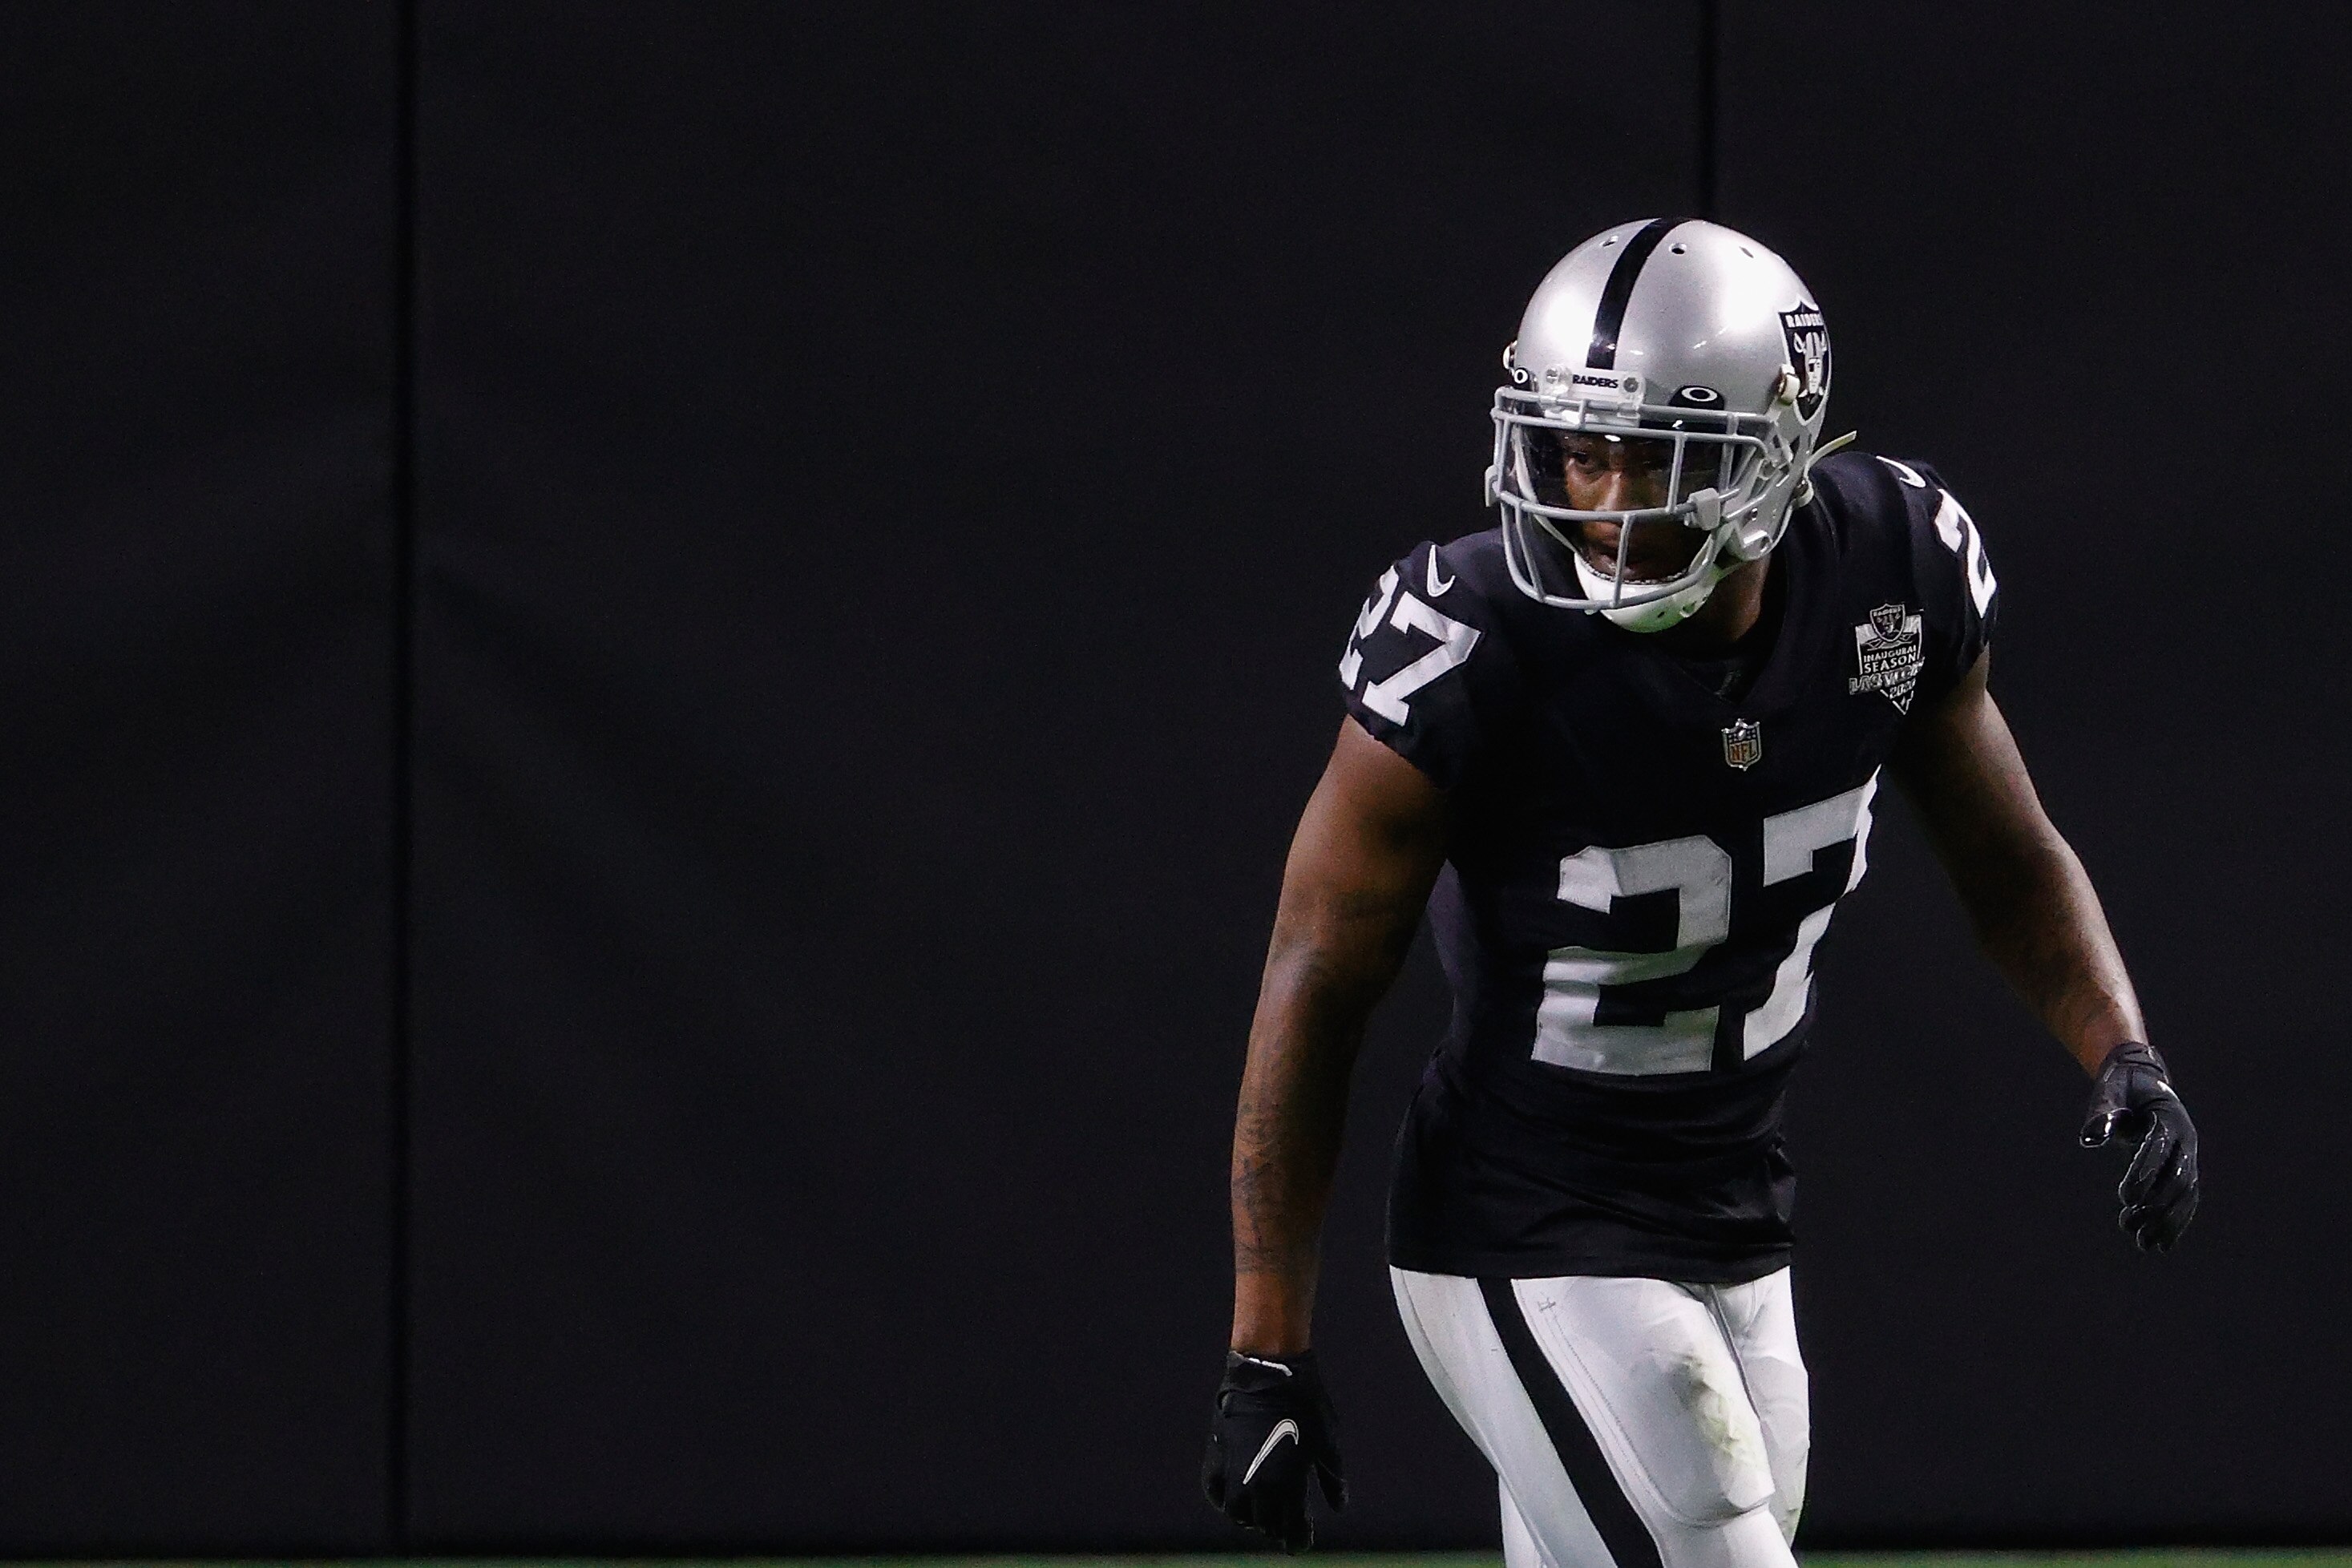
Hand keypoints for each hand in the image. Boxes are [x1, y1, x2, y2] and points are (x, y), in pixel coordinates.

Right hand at [1202, 1349, 1345, 1551]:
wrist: (1270, 1369)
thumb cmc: (1306, 1404)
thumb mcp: (1329, 1443)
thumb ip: (1333, 1479)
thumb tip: (1338, 1505)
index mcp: (1289, 1485)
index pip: (1292, 1531)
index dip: (1299, 1539)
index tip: (1304, 1538)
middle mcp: (1258, 1485)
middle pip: (1266, 1525)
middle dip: (1278, 1526)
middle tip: (1287, 1520)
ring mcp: (1234, 1471)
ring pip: (1238, 1514)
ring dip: (1251, 1517)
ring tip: (1262, 1508)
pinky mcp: (1216, 1455)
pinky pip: (1215, 1492)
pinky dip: (1224, 1500)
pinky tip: (1236, 1495)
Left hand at [2079, 1041, 2198, 1251]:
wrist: (2142, 1081)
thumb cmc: (2122, 1085)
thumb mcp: (2109, 1089)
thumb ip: (2102, 1111)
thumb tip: (2090, 1139)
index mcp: (2169, 1118)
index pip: (2160, 1149)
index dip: (2145, 1173)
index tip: (2125, 1198)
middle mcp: (2185, 1140)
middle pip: (2179, 1178)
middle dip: (2156, 1204)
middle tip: (2128, 1225)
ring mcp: (2187, 1157)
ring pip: (2184, 1196)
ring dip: (2166, 1221)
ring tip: (2142, 1244)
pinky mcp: (2180, 1170)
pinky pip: (2183, 1200)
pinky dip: (2172, 1222)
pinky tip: (2154, 1243)